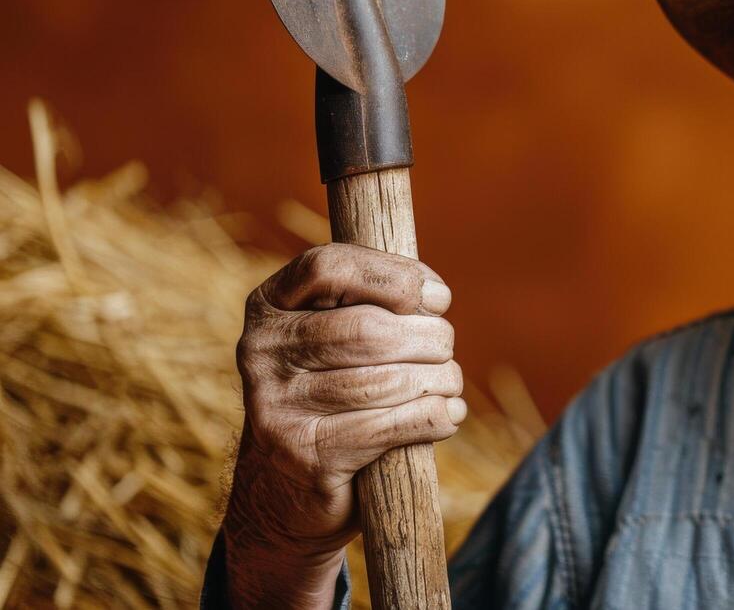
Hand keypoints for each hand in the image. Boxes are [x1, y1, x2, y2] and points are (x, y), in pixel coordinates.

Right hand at [220, 244, 463, 608]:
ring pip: (387, 379)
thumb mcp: (334, 338)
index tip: (437, 299)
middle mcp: (260, 351)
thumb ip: (372, 304)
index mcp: (268, 307)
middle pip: (369, 328)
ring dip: (439, 380)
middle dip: (429, 338)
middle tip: (445, 351)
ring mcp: (276, 405)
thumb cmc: (331, 395)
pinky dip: (435, 417)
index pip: (329, 267)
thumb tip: (434, 298)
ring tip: (449, 384)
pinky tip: (447, 415)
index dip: (395, 277)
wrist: (283, 490)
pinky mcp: (304, 454)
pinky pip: (392, 424)